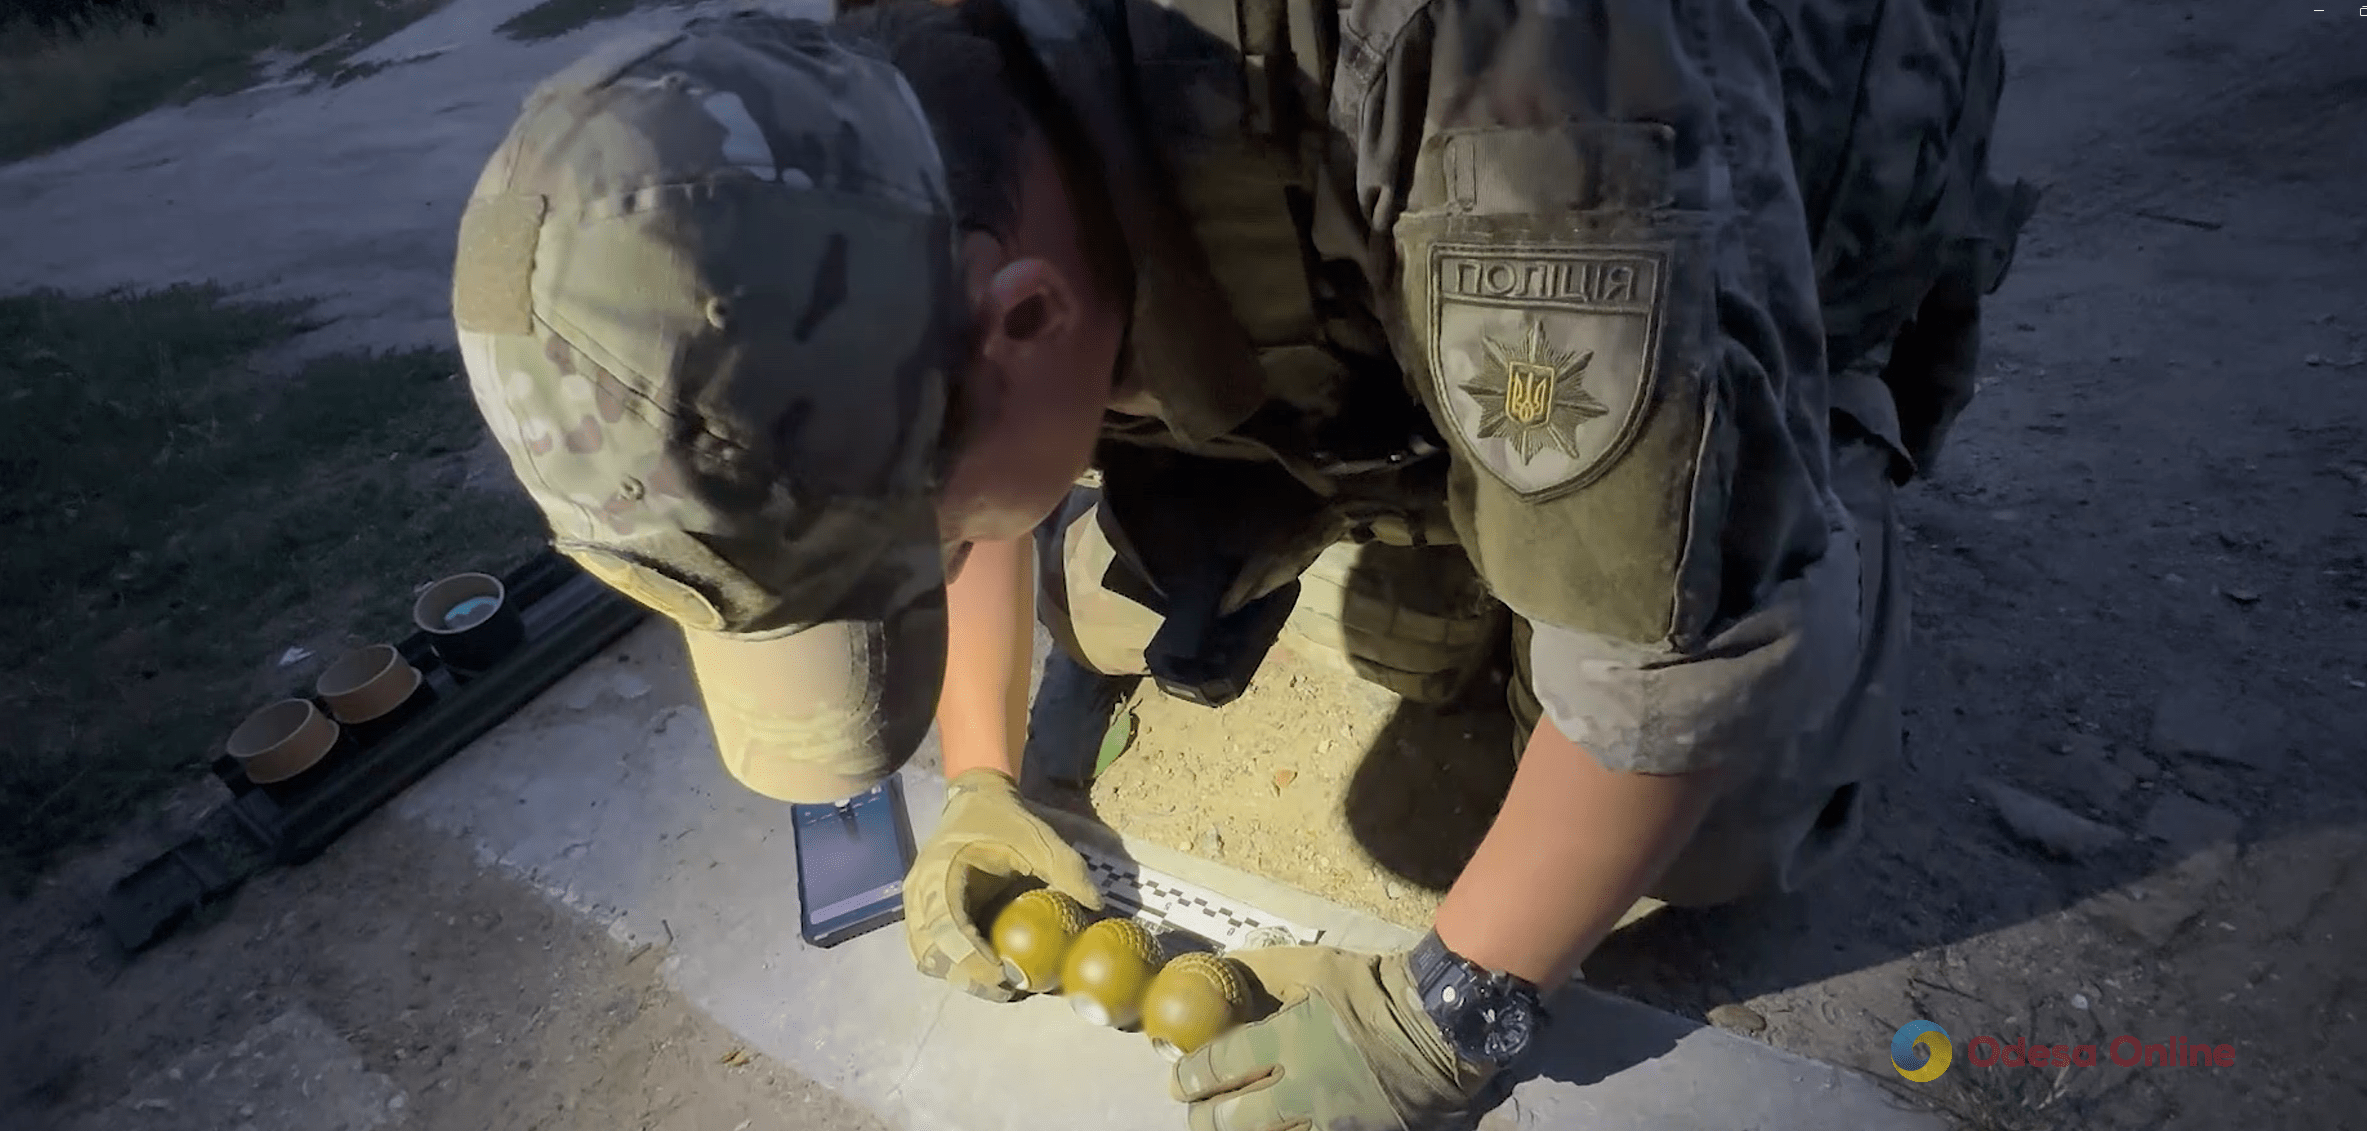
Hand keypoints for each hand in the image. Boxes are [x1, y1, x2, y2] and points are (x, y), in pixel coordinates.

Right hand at [903, 768, 1102, 999]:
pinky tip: (990, 967)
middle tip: (1010, 989)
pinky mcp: (925, 913)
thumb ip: (1067, 870)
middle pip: (932, 955)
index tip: (1007, 977)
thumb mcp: (1039, 839)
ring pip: (928, 959)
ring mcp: (917, 905)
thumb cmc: (1004, 819)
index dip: (972, 961)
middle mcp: (919, 894)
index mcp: (940, 874)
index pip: (947, 929)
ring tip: (1002, 983)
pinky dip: (957, 964)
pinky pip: (933, 950)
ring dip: (961, 975)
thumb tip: (1097, 906)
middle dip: (969, 977)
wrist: (976, 799)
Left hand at [1171, 946, 1492, 1130]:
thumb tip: (1222, 967)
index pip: (1217, 1068)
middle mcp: (1299, 1090)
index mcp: (1285, 1042)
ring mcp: (1327, 1122)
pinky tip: (1276, 1130)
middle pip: (1228, 1121)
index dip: (1190, 1077)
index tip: (1179, 1080)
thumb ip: (1263, 971)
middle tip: (1198, 1110)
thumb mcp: (1314, 967)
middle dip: (1204, 1118)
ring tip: (1231, 1125)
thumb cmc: (1373, 990)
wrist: (1439, 1028)